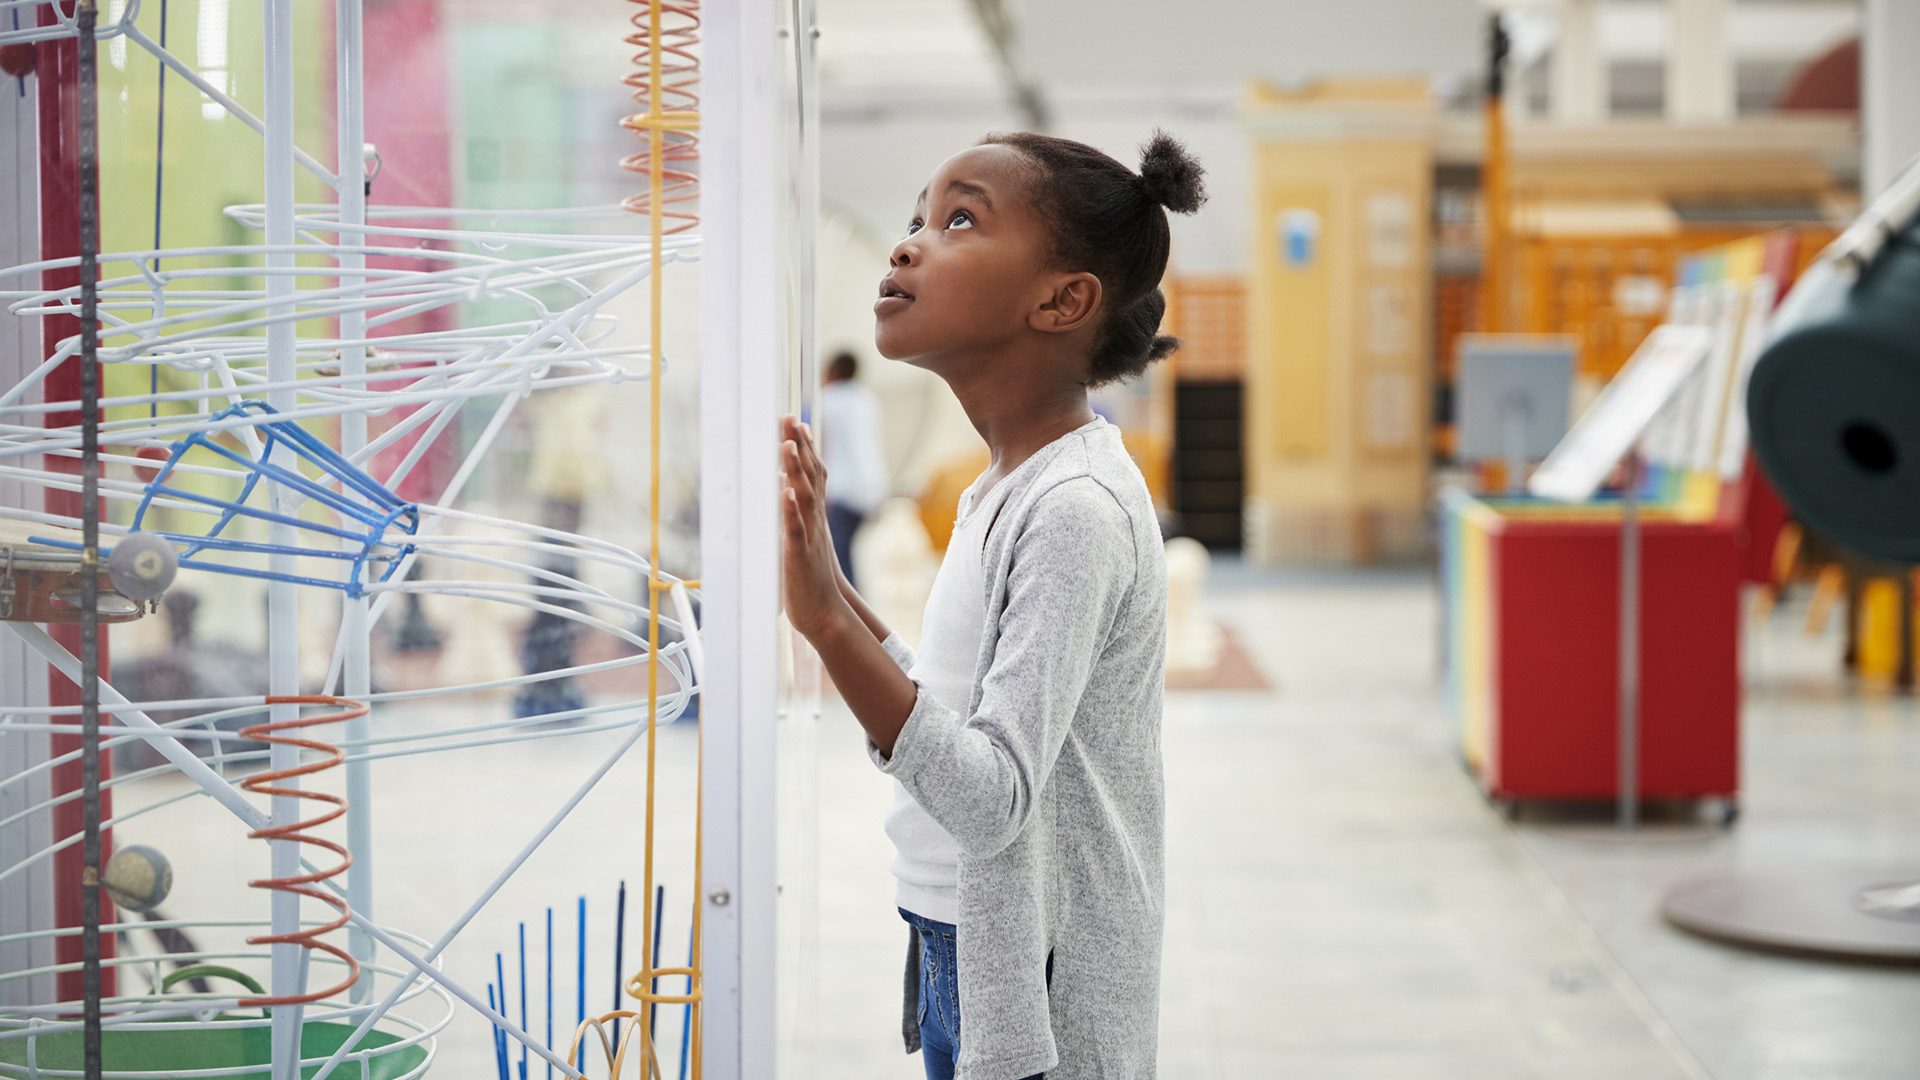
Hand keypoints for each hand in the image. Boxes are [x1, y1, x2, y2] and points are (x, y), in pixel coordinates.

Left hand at [780, 416, 846, 638]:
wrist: (824, 613)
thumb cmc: (810, 576)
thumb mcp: (802, 538)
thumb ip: (795, 513)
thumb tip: (783, 485)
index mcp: (814, 516)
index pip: (813, 475)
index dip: (806, 448)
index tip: (797, 422)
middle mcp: (814, 521)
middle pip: (810, 478)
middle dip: (800, 447)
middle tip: (791, 418)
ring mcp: (808, 537)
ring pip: (804, 498)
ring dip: (797, 470)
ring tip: (789, 444)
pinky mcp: (799, 556)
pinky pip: (795, 530)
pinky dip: (791, 510)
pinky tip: (785, 492)